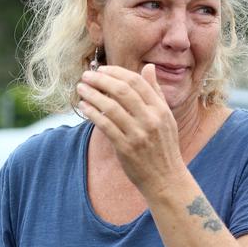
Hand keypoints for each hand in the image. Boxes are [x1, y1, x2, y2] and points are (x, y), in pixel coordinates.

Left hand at [77, 64, 185, 197]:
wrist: (165, 179)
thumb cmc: (164, 147)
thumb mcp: (166, 118)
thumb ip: (156, 92)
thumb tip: (148, 67)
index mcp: (160, 109)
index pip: (136, 82)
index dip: (116, 72)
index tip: (102, 69)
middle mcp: (150, 120)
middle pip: (122, 91)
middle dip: (101, 80)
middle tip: (86, 76)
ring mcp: (138, 134)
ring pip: (110, 107)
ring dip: (92, 95)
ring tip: (81, 89)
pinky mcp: (126, 148)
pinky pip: (105, 126)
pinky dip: (92, 113)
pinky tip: (84, 107)